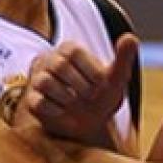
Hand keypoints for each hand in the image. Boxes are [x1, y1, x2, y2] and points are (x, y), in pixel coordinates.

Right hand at [23, 32, 139, 143]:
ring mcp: (37, 80)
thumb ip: (124, 58)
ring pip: (45, 82)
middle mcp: (50, 61)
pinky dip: (54, 110)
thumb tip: (131, 38)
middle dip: (80, 85)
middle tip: (91, 97)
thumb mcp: (116, 79)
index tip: (101, 86)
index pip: (75, 52)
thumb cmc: (102, 96)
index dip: (91, 71)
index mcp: (70, 50)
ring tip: (76, 104)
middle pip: (59, 65)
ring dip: (67, 97)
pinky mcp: (31, 101)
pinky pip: (37, 102)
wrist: (90, 125)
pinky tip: (64, 113)